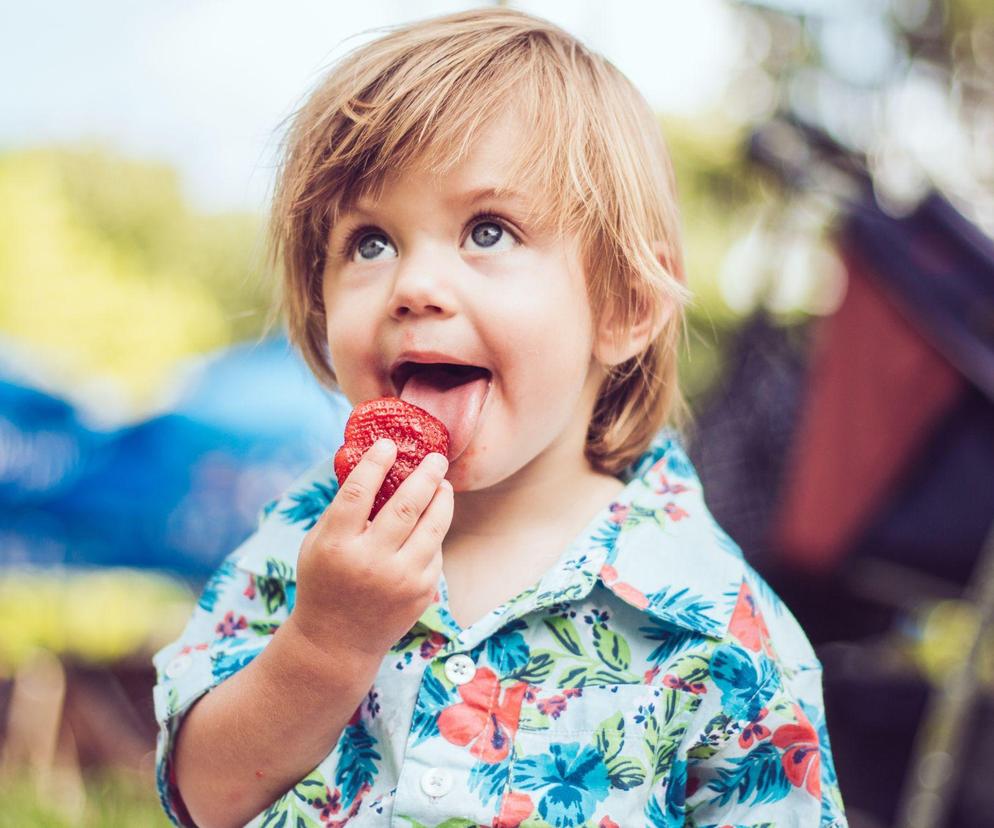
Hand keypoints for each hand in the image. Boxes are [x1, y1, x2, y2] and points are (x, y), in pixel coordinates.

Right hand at [290, 438, 453, 659]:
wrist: (337, 641)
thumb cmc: (325, 581)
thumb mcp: (318, 543)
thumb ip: (343, 509)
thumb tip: (374, 464)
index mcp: (338, 546)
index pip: (359, 492)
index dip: (376, 463)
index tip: (389, 444)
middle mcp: (371, 562)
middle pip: (407, 504)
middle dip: (426, 475)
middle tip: (436, 457)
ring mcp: (401, 579)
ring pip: (433, 526)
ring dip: (442, 499)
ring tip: (443, 484)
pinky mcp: (422, 592)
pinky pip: (435, 551)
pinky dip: (434, 532)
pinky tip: (431, 522)